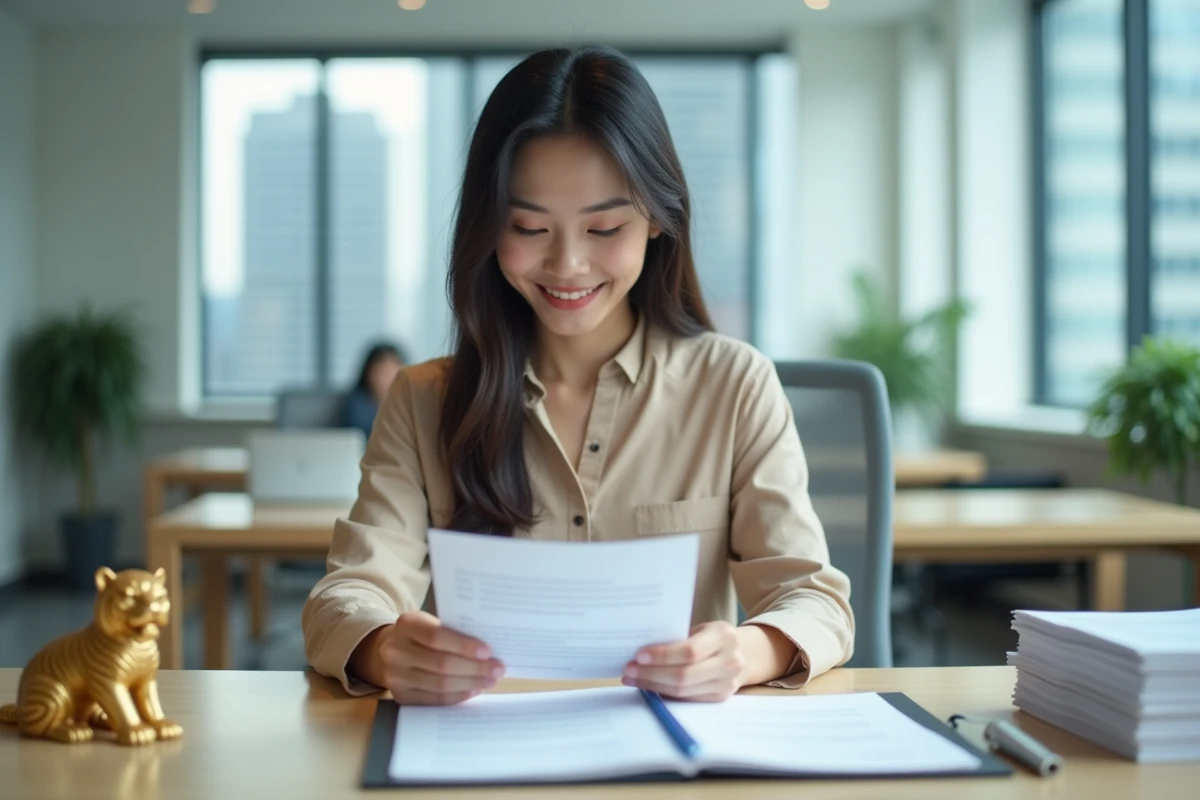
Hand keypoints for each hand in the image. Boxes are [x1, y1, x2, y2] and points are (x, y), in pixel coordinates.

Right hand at [372, 611, 504, 704]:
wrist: (391, 650)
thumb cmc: (421, 634)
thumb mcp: (430, 623)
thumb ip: (453, 632)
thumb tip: (488, 651)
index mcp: (406, 625)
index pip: (437, 637)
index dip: (464, 646)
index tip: (488, 652)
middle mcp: (395, 651)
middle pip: (441, 664)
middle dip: (474, 668)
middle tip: (497, 669)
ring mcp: (395, 676)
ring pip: (440, 684)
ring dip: (470, 684)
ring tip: (490, 680)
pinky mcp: (400, 696)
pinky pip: (435, 699)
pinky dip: (458, 696)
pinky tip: (473, 690)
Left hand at [621, 621, 745, 701]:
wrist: (745, 652)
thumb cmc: (712, 637)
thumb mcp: (702, 628)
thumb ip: (679, 638)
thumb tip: (641, 650)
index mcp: (723, 637)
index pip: (690, 651)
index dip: (663, 656)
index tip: (639, 655)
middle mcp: (730, 661)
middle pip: (685, 675)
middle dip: (652, 674)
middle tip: (629, 669)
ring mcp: (727, 683)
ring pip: (683, 691)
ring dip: (654, 685)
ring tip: (633, 678)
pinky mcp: (720, 698)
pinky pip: (687, 698)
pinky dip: (665, 693)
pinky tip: (649, 685)